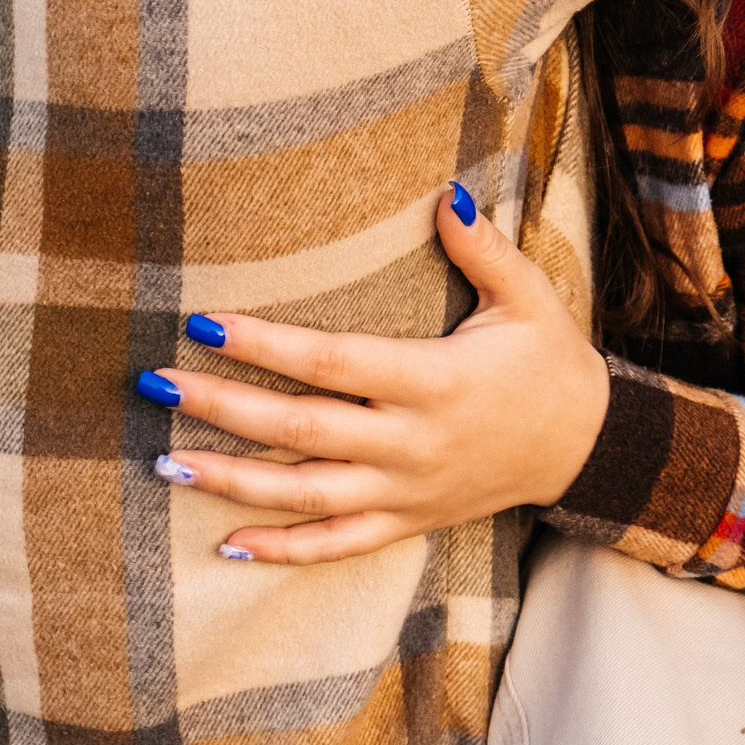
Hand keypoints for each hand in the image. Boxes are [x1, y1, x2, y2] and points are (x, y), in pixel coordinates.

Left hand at [138, 185, 609, 564]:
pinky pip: (337, 544)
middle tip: (157, 384)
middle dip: (224, 408)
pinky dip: (282, 549)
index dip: (266, 346)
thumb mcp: (528, 295)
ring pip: (307, 495)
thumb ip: (481, 248)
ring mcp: (407, 490)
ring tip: (165, 460)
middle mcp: (413, 443)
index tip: (204, 323)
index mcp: (436, 381)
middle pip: (303, 431)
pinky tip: (226, 542)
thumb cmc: (548, 360)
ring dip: (232, 481)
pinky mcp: (408, 522)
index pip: (333, 362)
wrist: (588, 446)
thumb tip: (445, 195)